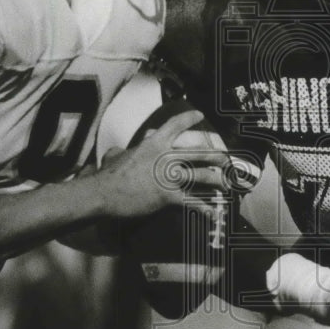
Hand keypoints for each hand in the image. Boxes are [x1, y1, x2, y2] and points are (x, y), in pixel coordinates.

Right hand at [92, 109, 231, 217]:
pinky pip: (191, 202)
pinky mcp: (168, 195)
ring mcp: (169, 176)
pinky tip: (213, 213)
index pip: (174, 125)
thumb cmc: (108, 174)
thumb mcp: (116, 155)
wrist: (104, 192)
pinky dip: (204, 208)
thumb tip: (117, 151)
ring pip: (200, 175)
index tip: (200, 115)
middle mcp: (166, 157)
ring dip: (216, 180)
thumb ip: (122, 151)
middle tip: (225, 159)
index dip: (189, 119)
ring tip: (225, 184)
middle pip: (198, 152)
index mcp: (154, 144)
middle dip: (215, 156)